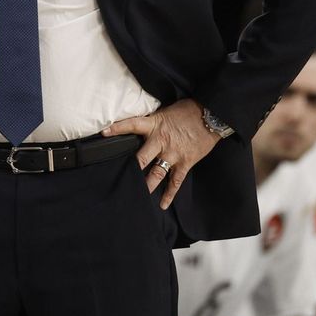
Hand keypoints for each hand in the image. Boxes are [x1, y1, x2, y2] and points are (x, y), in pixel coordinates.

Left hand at [104, 99, 218, 208]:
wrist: (211, 116)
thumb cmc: (188, 111)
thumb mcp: (165, 112)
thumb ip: (152, 122)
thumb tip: (139, 127)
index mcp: (155, 125)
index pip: (132, 125)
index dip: (118, 129)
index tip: (104, 133)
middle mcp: (161, 141)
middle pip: (141, 157)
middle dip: (131, 168)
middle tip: (118, 177)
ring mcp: (173, 154)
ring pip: (156, 173)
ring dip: (146, 185)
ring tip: (136, 196)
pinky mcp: (185, 163)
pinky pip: (175, 182)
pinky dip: (169, 194)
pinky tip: (162, 204)